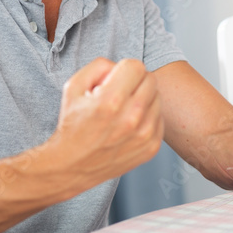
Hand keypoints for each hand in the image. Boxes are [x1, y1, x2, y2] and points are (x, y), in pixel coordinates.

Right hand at [48, 57, 162, 182]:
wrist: (72, 166)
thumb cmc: (72, 125)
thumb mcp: (73, 87)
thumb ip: (99, 66)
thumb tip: (120, 65)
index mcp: (110, 101)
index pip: (136, 66)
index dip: (124, 69)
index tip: (116, 79)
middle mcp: (130, 118)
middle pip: (150, 79)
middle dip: (135, 81)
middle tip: (120, 92)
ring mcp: (144, 135)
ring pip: (157, 97)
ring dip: (143, 98)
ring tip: (124, 110)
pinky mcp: (151, 147)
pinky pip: (160, 117)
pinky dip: (147, 117)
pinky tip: (130, 124)